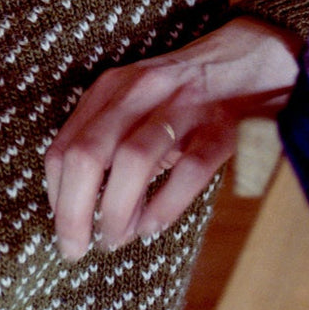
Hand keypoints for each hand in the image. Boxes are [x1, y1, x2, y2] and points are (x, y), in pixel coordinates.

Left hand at [42, 17, 300, 260]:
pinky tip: (153, 228)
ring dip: (116, 211)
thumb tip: (84, 207)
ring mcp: (182, 109)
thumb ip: (108, 142)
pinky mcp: (221, 128)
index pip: (64, 146)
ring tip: (115, 240)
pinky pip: (187, 172)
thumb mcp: (136, 104)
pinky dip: (164, 206)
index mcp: (112, 89)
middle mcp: (140, 92)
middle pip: (88, 154)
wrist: (251, 60)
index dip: (57, 195)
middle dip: (74, 211)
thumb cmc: (184, 94)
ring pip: (132, 161)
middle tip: (76, 249)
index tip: (63, 229)